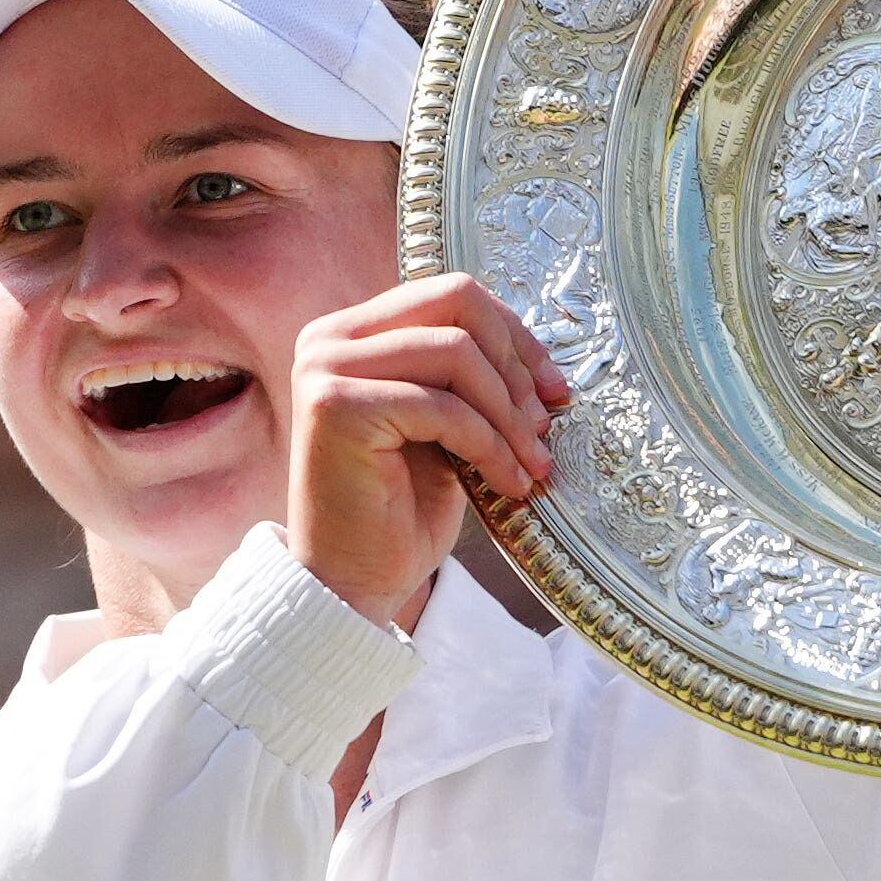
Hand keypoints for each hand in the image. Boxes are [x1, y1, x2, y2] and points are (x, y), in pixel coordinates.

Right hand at [284, 271, 567, 625]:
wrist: (351, 583)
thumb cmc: (398, 511)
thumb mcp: (443, 428)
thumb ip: (468, 379)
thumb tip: (542, 361)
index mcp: (353, 333)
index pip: (451, 297)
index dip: (514, 335)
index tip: (554, 388)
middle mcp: (329, 339)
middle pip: (456, 304)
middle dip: (515, 365)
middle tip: (544, 425)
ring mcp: (326, 368)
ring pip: (456, 353)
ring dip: (507, 413)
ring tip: (532, 463)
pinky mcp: (337, 406)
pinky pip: (443, 407)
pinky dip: (489, 445)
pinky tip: (507, 484)